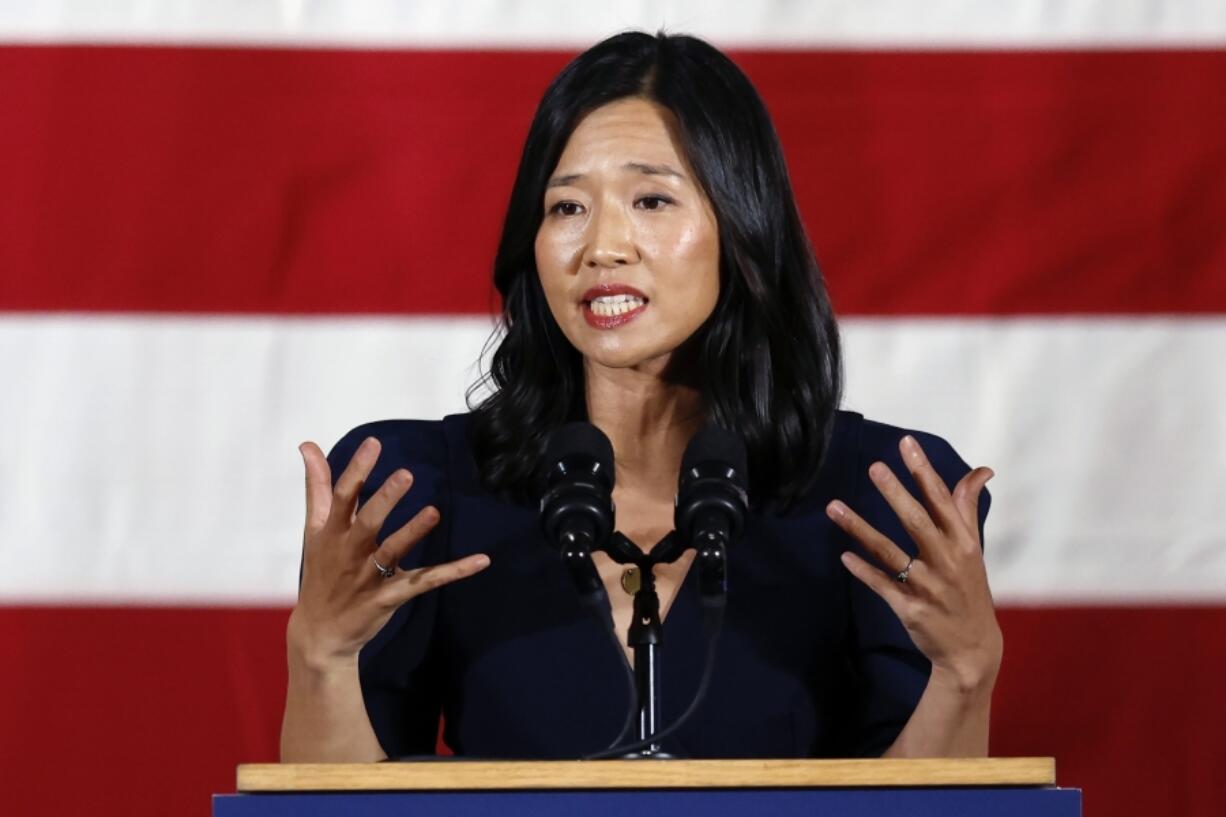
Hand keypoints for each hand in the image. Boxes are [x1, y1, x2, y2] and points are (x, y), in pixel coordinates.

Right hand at [287, 437, 489, 668]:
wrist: (319, 633)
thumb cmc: (321, 572)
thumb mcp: (313, 530)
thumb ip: (317, 487)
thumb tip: (308, 445)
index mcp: (331, 533)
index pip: (342, 498)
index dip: (356, 470)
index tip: (373, 444)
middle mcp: (349, 553)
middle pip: (367, 523)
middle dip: (384, 500)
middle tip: (406, 474)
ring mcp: (370, 577)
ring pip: (393, 552)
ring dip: (413, 532)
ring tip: (434, 512)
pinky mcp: (390, 598)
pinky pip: (424, 582)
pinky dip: (453, 572)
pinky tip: (480, 560)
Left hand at [827, 435, 1001, 692]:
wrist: (973, 650)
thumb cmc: (969, 590)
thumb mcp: (974, 549)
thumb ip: (967, 508)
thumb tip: (982, 470)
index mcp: (963, 543)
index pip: (942, 500)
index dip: (924, 471)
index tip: (906, 444)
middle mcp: (947, 562)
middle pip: (917, 522)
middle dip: (895, 493)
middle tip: (873, 467)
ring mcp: (927, 586)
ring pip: (889, 552)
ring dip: (860, 528)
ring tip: (834, 506)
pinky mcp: (910, 608)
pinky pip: (882, 585)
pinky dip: (863, 570)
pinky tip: (844, 555)